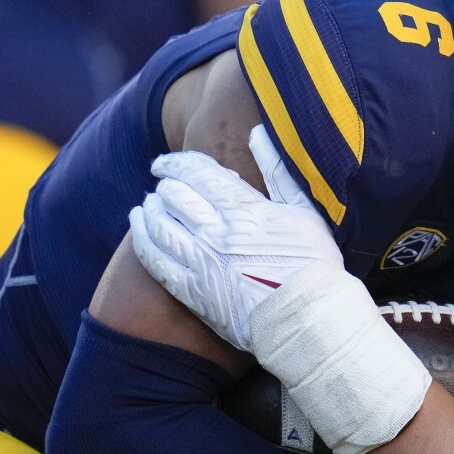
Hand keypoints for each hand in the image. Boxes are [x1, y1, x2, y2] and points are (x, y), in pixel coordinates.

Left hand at [130, 129, 341, 350]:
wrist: (309, 318)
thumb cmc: (314, 263)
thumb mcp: (304, 210)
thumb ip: (278, 171)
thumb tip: (256, 134)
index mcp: (244, 209)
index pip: (198, 174)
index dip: (176, 164)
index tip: (165, 163)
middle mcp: (217, 232)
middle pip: (174, 197)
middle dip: (164, 186)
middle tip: (161, 185)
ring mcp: (202, 263)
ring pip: (160, 226)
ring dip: (149, 210)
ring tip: (146, 205)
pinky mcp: (193, 292)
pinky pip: (156, 261)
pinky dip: (142, 240)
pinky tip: (139, 229)